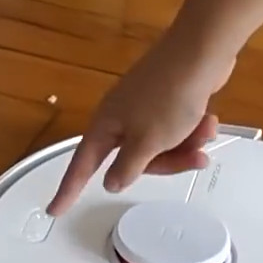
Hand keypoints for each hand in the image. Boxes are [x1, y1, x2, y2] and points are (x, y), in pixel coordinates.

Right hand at [46, 38, 234, 214]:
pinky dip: (193, 129)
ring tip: (205, 130)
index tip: (53, 210)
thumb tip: (111, 183)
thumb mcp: (147, 142)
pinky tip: (208, 120)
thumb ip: (127, 167)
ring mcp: (145, 107)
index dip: (68, 190)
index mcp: (106, 126)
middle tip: (191, 156)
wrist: (201, 52)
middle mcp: (121, 117)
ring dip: (187, 145)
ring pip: (161, 147)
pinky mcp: (167, 100)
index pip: (81, 166)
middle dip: (167, 162)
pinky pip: (175, 129)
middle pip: (135, 160)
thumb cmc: (170, 97)